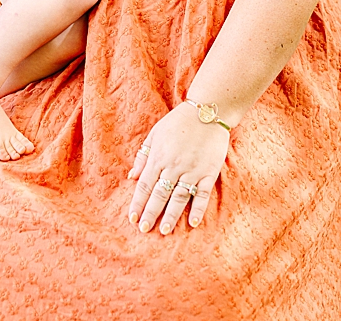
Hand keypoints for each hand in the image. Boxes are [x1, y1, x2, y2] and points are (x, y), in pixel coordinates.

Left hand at [127, 104, 229, 234]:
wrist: (208, 110)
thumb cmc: (179, 121)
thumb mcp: (155, 134)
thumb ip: (143, 156)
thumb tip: (131, 177)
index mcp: (159, 158)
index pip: (144, 186)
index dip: (137, 203)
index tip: (132, 218)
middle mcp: (174, 167)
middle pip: (159, 195)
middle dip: (151, 213)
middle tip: (145, 229)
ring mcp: (193, 170)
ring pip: (179, 197)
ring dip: (171, 215)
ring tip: (164, 230)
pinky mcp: (209, 171)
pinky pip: (203, 193)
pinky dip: (199, 208)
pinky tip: (194, 222)